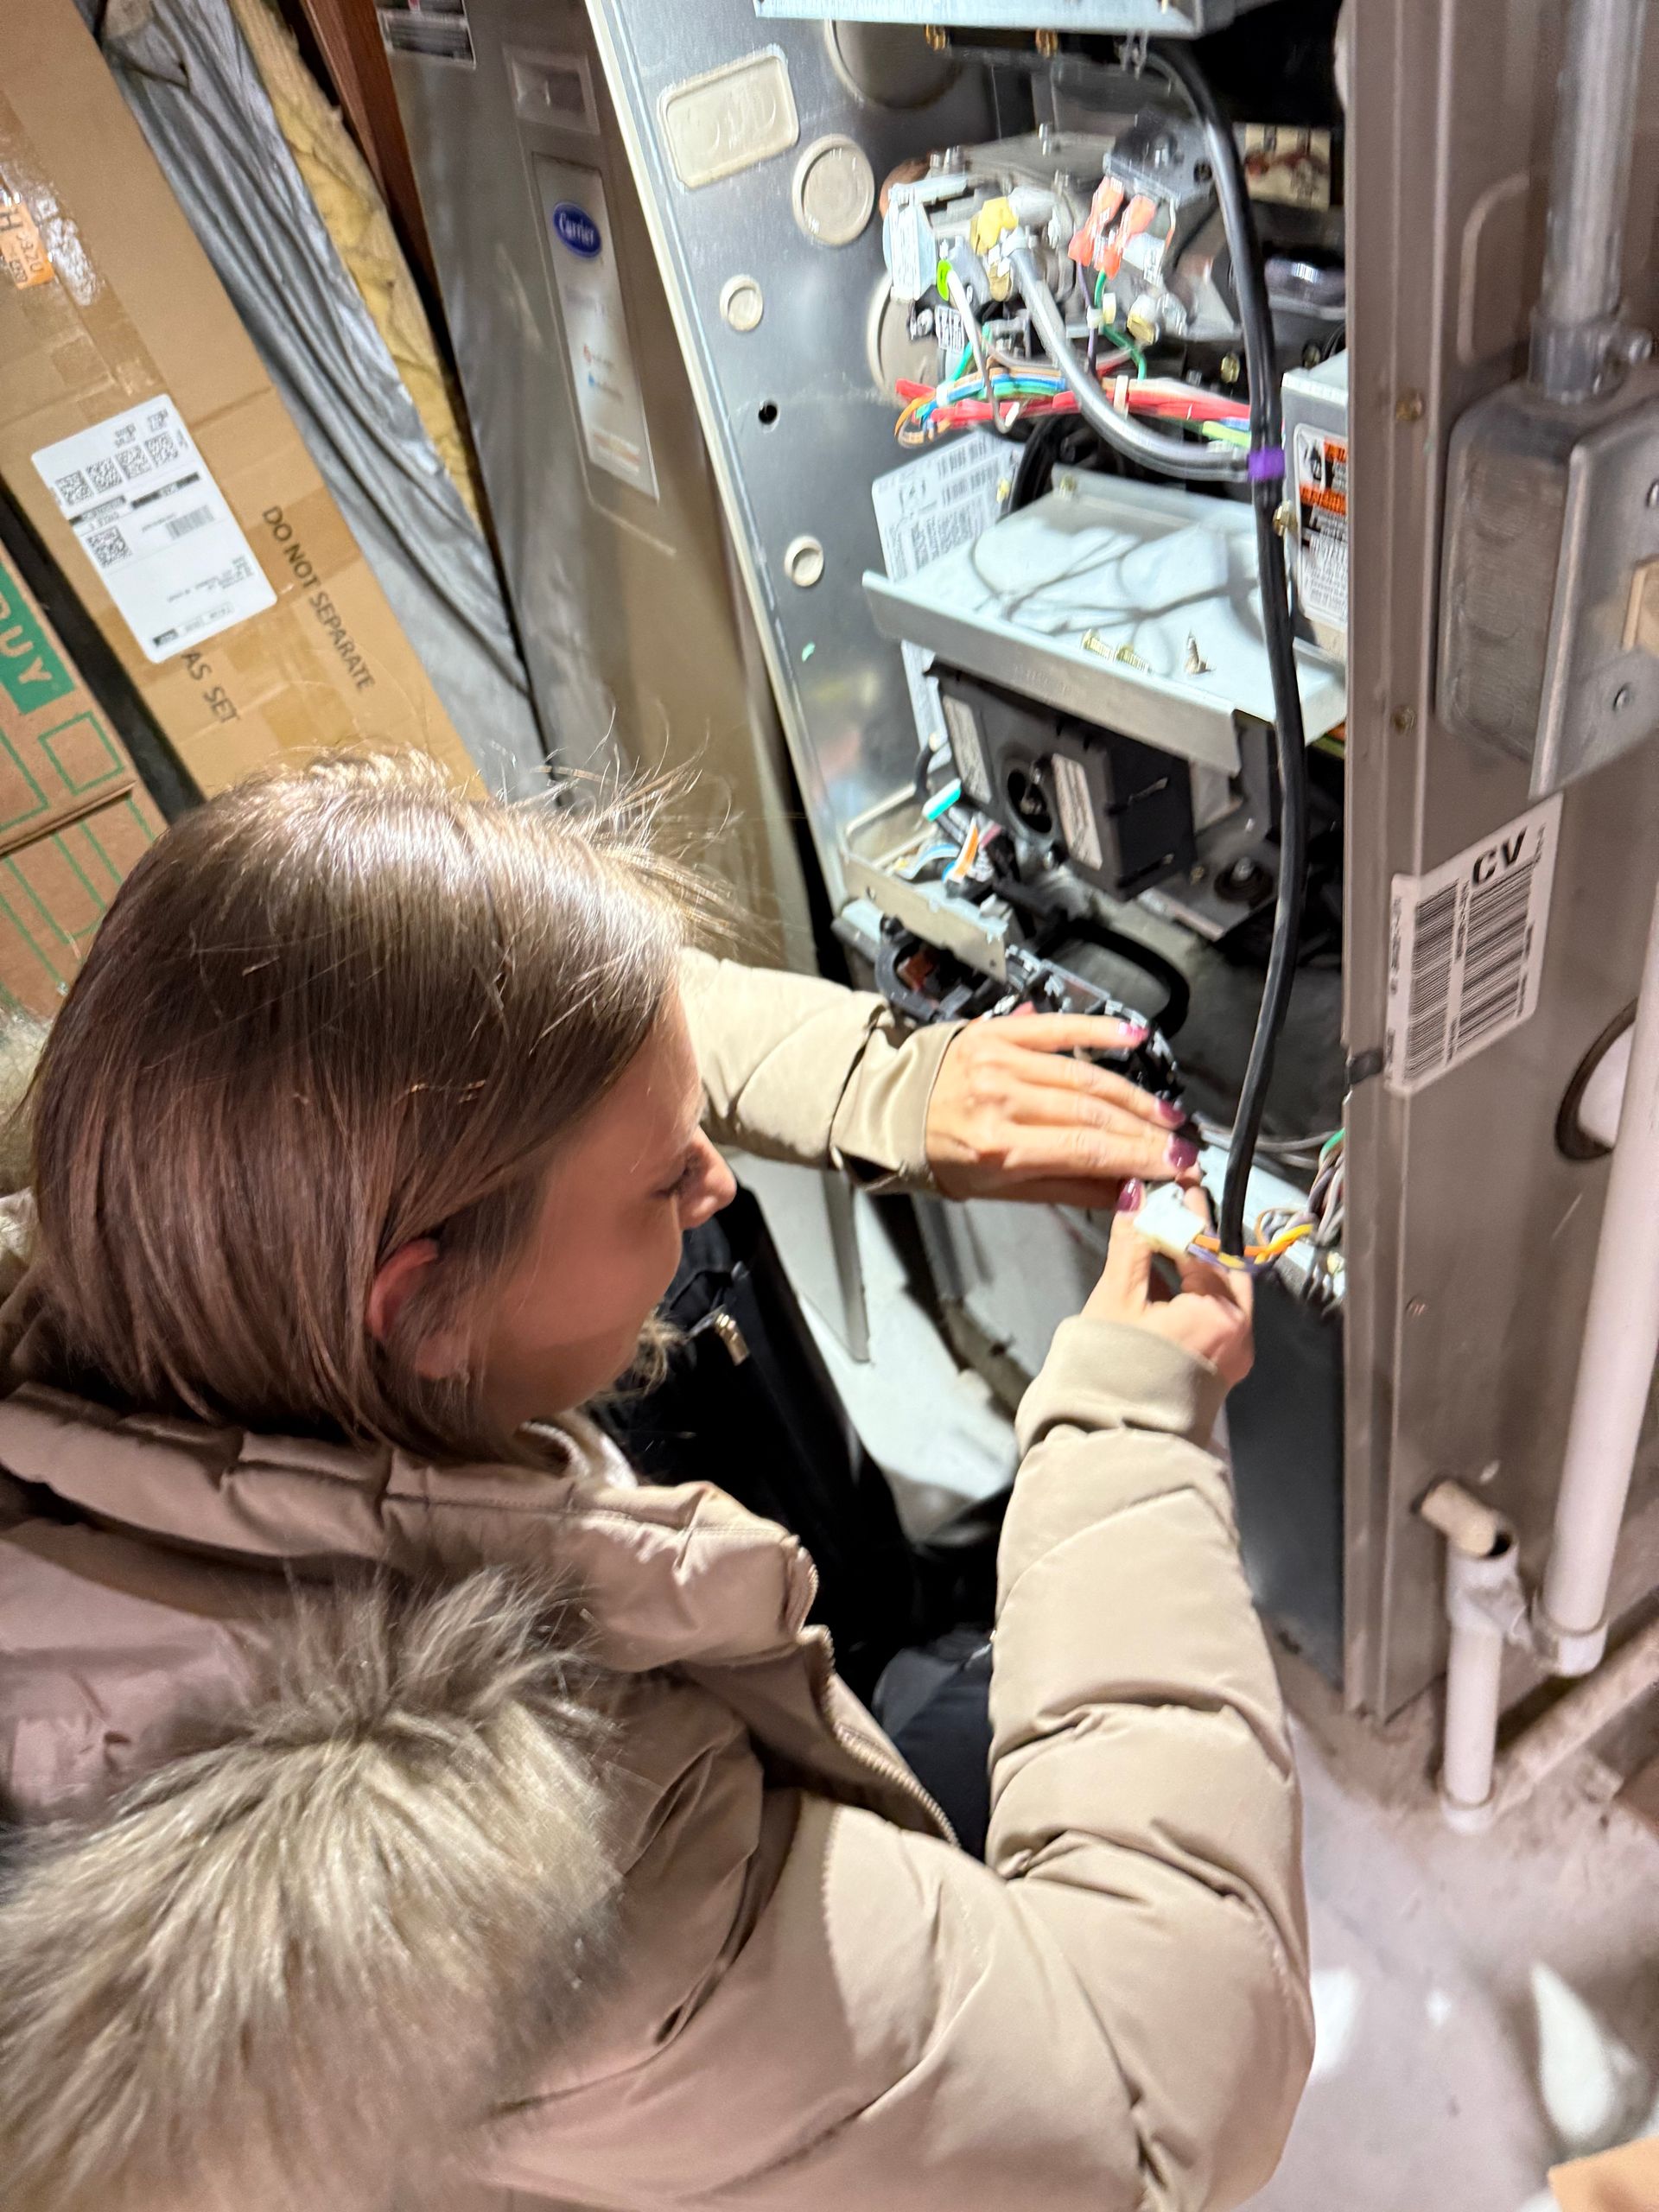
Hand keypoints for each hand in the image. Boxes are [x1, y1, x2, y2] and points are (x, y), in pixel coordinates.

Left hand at [925, 1014, 1199, 1208]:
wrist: (884, 1110)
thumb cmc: (935, 1155)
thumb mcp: (994, 1189)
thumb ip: (1064, 1187)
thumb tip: (1125, 1190)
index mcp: (998, 1146)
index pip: (1088, 1151)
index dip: (1141, 1158)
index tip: (1176, 1167)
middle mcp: (1001, 1100)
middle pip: (1094, 1115)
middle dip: (1147, 1132)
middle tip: (1183, 1145)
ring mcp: (1001, 1061)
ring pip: (1085, 1077)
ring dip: (1134, 1096)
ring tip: (1166, 1114)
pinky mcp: (997, 1032)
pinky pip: (1058, 1028)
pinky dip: (1099, 1032)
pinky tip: (1133, 1039)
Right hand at [1084, 1188, 1252, 1389]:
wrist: (1114, 1443)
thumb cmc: (1113, 1371)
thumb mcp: (1117, 1298)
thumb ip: (1131, 1241)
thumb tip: (1137, 1193)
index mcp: (1221, 1312)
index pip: (1206, 1245)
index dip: (1187, 1211)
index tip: (1178, 1182)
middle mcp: (1240, 1333)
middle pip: (1224, 1268)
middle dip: (1198, 1239)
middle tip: (1173, 1211)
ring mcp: (1234, 1356)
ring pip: (1222, 1294)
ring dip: (1197, 1267)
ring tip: (1164, 1244)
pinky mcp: (1221, 1372)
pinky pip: (1216, 1319)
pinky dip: (1196, 1296)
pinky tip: (1166, 1285)